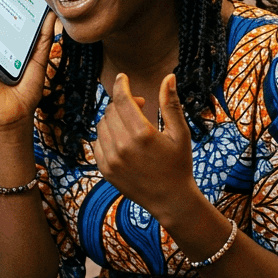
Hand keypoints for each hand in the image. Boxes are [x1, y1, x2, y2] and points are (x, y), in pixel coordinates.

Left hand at [91, 73, 201, 220]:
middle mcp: (123, 146)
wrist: (170, 200)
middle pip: (111, 110)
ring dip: (114, 119)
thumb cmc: (179, 165)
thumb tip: (169, 77)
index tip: (123, 77)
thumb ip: (171, 104)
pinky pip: (97, 143)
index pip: (122, 99)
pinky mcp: (105, 170)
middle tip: (140, 107)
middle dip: (123, 103)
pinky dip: (107, 136)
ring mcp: (111, 159)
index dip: (121, 84)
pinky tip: (122, 140)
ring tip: (131, 125)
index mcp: (142, 134)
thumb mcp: (180, 134)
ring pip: (102, 125)